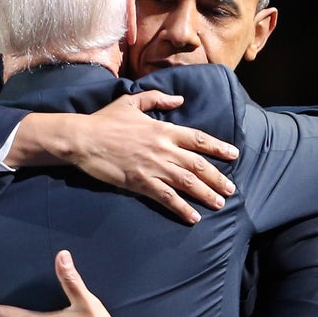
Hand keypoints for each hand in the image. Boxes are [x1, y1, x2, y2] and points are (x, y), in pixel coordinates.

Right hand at [12, 92, 237, 224]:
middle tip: (231, 189)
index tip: (233, 154)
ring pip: (187, 183)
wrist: (84, 139)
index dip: (218, 147)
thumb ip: (157, 99)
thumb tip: (179, 99)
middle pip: (198, 165)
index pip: (198, 139)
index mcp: (163, 130)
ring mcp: (153, 167)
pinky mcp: (141, 183)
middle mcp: (164, 149)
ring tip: (220, 204)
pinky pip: (167, 198)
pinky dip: (182, 208)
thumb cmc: (105, 120)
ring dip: (206, 194)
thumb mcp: (132, 102)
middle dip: (218, 178)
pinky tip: (193, 217)